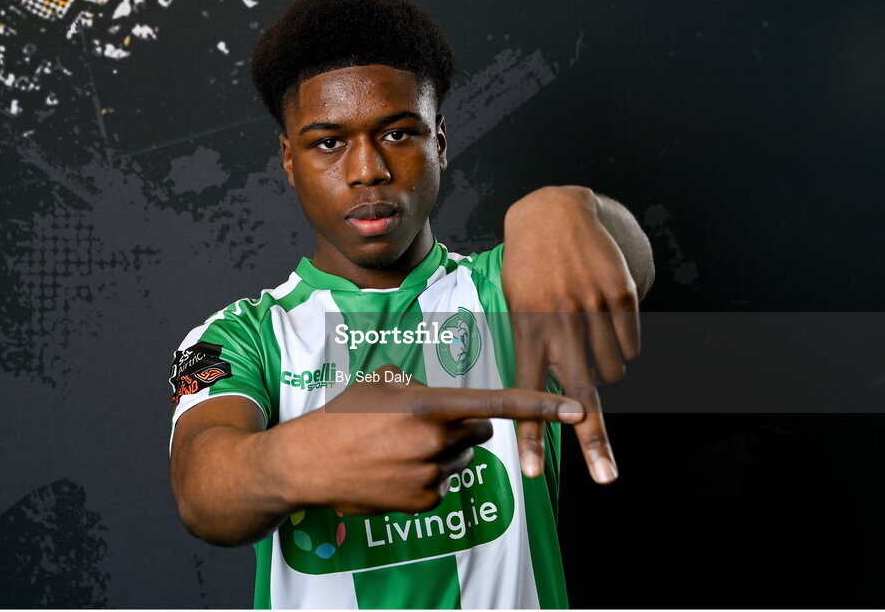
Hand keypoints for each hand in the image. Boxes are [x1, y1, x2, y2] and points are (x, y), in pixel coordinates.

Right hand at [280, 364, 583, 514]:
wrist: (307, 463)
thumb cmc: (342, 416)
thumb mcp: (382, 383)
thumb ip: (424, 388)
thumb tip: (447, 405)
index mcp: (426, 406)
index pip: (496, 404)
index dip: (541, 406)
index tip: (577, 410)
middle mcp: (434, 442)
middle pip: (479, 431)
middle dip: (464, 424)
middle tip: (428, 421)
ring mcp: (429, 476)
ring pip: (460, 457)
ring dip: (441, 450)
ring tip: (397, 447)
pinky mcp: (423, 502)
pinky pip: (443, 482)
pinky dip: (426, 474)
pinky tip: (394, 468)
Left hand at [501, 186, 641, 483]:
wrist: (555, 213)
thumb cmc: (529, 269)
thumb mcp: (516, 305)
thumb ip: (535, 350)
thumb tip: (560, 400)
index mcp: (527, 328)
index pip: (527, 393)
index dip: (532, 435)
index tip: (532, 473)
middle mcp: (560, 322)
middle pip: (581, 394)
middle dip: (593, 441)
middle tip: (607, 477)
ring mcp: (593, 309)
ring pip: (613, 371)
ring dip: (606, 369)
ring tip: (589, 337)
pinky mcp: (621, 295)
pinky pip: (632, 344)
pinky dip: (624, 346)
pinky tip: (606, 320)